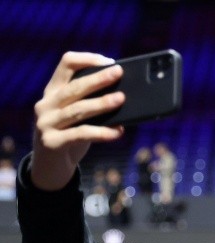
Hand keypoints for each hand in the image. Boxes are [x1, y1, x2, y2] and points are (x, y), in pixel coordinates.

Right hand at [31, 51, 125, 190]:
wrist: (50, 166)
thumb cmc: (71, 134)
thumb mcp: (78, 116)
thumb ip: (92, 103)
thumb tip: (124, 95)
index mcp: (53, 91)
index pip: (65, 64)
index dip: (87, 59)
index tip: (109, 62)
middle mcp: (46, 104)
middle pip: (74, 87)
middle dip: (98, 79)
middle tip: (119, 72)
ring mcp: (46, 123)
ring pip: (77, 110)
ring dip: (101, 103)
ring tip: (121, 99)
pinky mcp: (51, 142)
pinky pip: (80, 134)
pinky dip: (101, 132)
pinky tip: (118, 131)